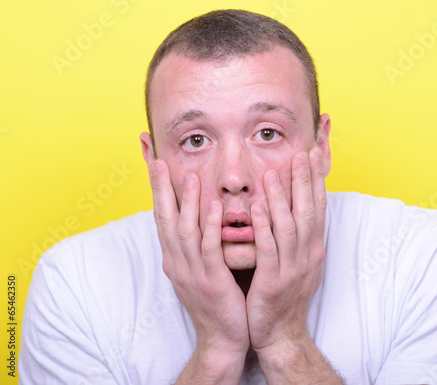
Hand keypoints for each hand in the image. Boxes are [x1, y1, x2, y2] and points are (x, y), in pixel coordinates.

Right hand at [148, 160, 249, 361]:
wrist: (222, 336)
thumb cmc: (214, 297)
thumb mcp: (197, 267)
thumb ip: (195, 241)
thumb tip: (197, 213)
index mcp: (173, 257)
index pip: (161, 217)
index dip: (157, 191)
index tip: (153, 165)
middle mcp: (177, 261)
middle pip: (165, 219)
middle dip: (161, 190)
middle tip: (157, 162)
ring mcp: (191, 272)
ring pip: (185, 231)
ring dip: (187, 203)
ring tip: (189, 176)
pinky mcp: (211, 281)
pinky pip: (209, 250)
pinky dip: (209, 227)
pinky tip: (213, 207)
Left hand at [246, 147, 326, 355]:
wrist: (280, 333)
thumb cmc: (284, 292)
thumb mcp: (298, 260)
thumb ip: (297, 233)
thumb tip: (295, 204)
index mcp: (313, 246)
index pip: (318, 205)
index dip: (316, 179)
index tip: (313, 154)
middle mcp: (308, 254)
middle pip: (308, 210)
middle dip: (304, 180)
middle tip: (301, 153)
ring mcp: (292, 268)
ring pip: (289, 226)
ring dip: (282, 199)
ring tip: (274, 173)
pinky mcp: (273, 282)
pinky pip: (269, 250)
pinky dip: (264, 228)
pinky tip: (257, 208)